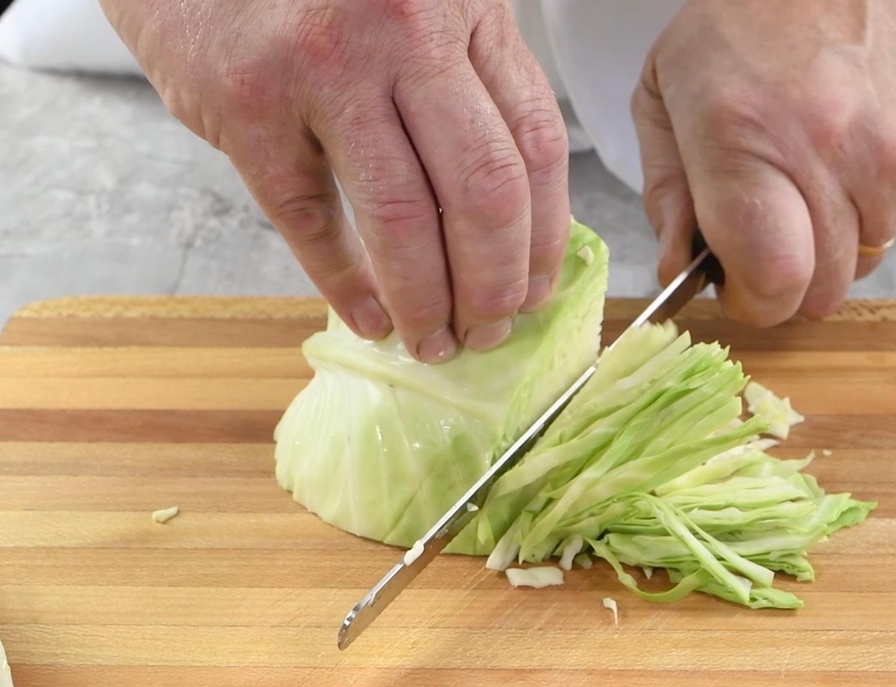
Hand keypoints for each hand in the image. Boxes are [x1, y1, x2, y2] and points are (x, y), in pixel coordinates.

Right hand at [100, 0, 570, 360]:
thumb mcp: (425, 7)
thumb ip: (473, 87)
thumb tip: (515, 219)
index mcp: (466, 11)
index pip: (535, 148)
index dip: (544, 238)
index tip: (536, 292)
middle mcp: (408, 36)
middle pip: (483, 194)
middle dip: (493, 287)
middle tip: (488, 333)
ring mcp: (326, 70)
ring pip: (402, 220)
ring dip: (425, 301)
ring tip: (433, 343)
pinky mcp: (250, 104)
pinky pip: (309, 218)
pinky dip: (344, 283)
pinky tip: (368, 318)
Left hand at [633, 0, 895, 323]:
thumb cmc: (748, 14)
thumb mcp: (667, 91)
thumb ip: (668, 193)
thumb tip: (682, 268)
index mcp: (747, 138)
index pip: (772, 284)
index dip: (752, 302)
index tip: (737, 286)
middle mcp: (832, 150)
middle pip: (825, 289)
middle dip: (791, 279)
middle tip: (772, 232)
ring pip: (871, 254)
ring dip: (839, 232)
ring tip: (816, 163)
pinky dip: (881, 195)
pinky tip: (858, 139)